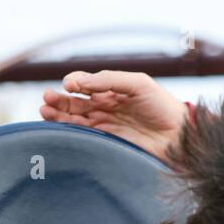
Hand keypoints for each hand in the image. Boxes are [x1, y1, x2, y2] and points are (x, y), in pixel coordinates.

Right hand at [40, 70, 186, 160]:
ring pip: (77, 120)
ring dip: (60, 115)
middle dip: (60, 101)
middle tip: (46, 99)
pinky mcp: (110, 143)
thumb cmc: (162, 106)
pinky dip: (71, 132)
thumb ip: (109, 80)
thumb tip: (80, 83)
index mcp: (114, 91)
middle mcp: (108, 108)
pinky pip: (86, 136)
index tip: (68, 85)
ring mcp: (108, 126)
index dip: (75, 83)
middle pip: (77, 103)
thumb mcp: (138, 84)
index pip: (87, 85)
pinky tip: (58, 126)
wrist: (179, 136)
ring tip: (44, 111)